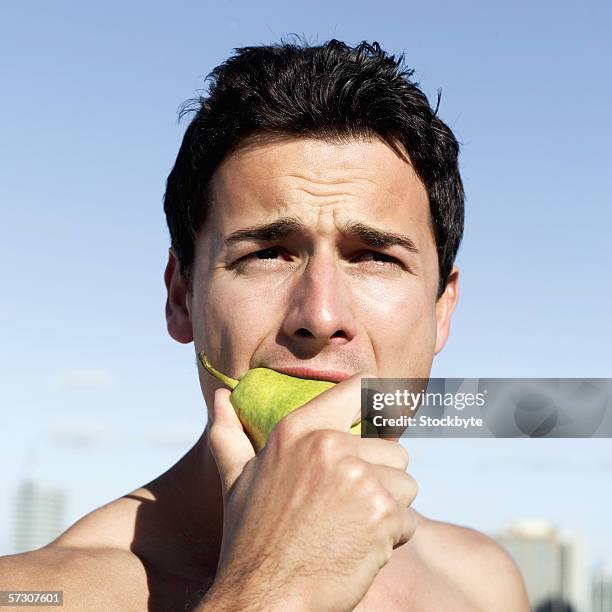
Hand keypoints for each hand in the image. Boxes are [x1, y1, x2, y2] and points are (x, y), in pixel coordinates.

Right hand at [201, 371, 417, 611]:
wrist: (262, 599)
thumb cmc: (250, 538)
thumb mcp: (236, 479)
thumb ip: (229, 433)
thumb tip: (221, 396)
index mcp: (299, 429)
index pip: (364, 387)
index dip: (381, 402)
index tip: (385, 416)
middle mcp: (330, 445)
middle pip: (394, 450)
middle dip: (380, 480)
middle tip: (344, 509)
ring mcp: (357, 477)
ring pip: (406, 485)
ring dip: (388, 510)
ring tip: (348, 529)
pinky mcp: (381, 513)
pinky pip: (409, 520)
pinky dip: (391, 539)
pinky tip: (356, 550)